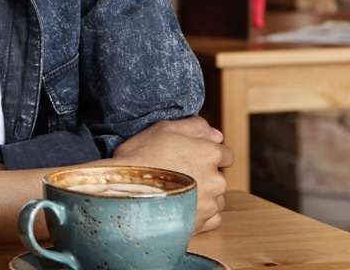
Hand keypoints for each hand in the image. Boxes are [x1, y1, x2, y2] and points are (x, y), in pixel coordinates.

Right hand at [111, 117, 232, 232]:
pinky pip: (212, 219)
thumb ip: (194, 126)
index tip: (191, 158)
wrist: (123, 190)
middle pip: (219, 177)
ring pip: (216, 198)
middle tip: (177, 175)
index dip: (207, 155)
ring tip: (177, 193)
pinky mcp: (201, 223)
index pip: (226, 155)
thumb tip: (217, 135)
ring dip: (203, 196)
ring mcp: (210, 203)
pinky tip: (181, 207)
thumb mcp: (163, 129)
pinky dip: (200, 214)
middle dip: (204, 176)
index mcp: (209, 153)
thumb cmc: (140, 156)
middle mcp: (216, 179)